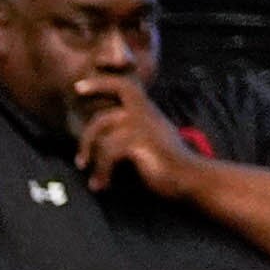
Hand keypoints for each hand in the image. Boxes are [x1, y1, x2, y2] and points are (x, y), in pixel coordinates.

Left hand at [71, 76, 196, 199]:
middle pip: (106, 112)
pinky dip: (101, 171)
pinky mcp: (141, 143)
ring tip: (92, 178)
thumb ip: (128, 134)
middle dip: (86, 135)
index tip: (79, 86)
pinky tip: (101, 185)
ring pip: (103, 134)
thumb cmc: (167, 165)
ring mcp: (144, 126)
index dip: (101, 84)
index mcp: (147, 111)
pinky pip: (108, 152)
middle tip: (80, 160)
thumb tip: (97, 141)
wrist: (191, 177)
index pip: (124, 86)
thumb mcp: (148, 142)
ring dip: (92, 158)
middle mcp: (146, 113)